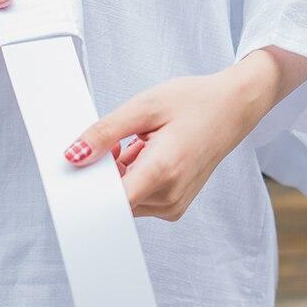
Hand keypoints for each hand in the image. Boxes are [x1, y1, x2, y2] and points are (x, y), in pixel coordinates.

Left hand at [63, 48, 306, 220]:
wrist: (234, 107)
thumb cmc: (194, 102)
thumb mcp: (143, 106)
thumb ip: (104, 132)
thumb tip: (73, 155)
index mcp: (162, 170)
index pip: (111, 203)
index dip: (88, 191)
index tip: (77, 173)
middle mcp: (170, 196)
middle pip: (114, 199)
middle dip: (105, 172)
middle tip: (121, 139)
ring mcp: (175, 204)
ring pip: (125, 199)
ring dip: (121, 173)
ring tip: (142, 142)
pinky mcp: (176, 205)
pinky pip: (139, 198)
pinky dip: (134, 177)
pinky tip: (149, 151)